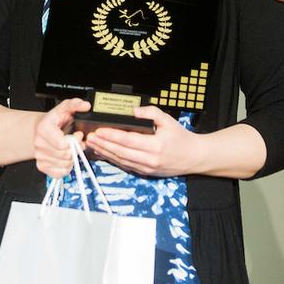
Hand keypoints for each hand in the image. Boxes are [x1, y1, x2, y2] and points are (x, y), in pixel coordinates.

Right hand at [33, 98, 87, 177]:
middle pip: (65, 155)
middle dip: (75, 149)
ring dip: (72, 158)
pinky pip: (60, 173)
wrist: (43, 130)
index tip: (77, 135)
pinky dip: (66, 167)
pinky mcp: (42, 166)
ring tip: (70, 149)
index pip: (62, 144)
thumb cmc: (55, 121)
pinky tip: (65, 158)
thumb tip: (85, 106)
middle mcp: (39, 143)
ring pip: (64, 165)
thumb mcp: (66, 108)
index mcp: (43, 129)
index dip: (75, 141)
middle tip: (75, 142)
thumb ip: (76, 104)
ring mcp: (39, 156)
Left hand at [84, 106, 202, 177]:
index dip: (112, 135)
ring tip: (92, 144)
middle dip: (103, 144)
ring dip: (105, 153)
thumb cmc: (181, 138)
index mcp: (156, 145)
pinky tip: (103, 153)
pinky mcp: (145, 173)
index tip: (99, 130)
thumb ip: (151, 112)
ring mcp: (147, 168)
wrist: (194, 157)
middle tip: (89, 137)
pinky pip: (125, 166)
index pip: (128, 140)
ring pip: (121, 161)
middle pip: (121, 152)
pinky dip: (112, 160)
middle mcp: (150, 159)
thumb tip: (133, 111)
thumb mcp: (168, 120)